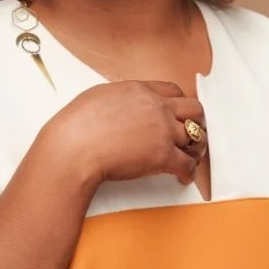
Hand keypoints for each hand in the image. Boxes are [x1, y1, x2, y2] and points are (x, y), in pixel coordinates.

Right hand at [44, 80, 207, 186]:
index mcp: (141, 91)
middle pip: (193, 110)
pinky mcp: (163, 156)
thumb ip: (117, 95)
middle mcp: (158, 108)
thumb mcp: (97, 96)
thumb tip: (119, 98)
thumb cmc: (74, 126)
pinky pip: (187, 163)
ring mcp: (163, 132)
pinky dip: (189, 171)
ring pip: (195, 137)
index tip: (179, 111)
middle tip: (192, 131)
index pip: (173, 91)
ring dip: (195, 147)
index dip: (179, 102)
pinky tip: (184, 177)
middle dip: (196, 120)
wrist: (72, 149)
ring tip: (191, 155)